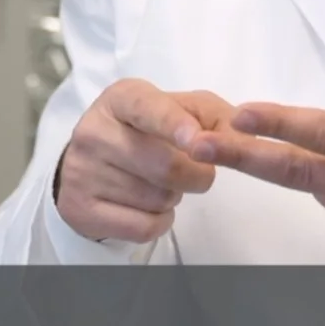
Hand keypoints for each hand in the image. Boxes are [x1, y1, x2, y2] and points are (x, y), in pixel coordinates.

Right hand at [54, 80, 234, 243]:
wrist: (90, 163)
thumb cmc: (146, 131)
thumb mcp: (179, 109)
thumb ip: (216, 117)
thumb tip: (243, 136)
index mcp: (121, 99)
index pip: (149, 109)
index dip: (176, 126)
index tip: (197, 142)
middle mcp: (94, 131)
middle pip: (165, 165)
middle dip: (196, 176)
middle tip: (193, 172)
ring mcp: (83, 171)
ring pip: (157, 199)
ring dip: (173, 197)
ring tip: (157, 182)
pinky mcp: (81, 209)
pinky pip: (143, 227)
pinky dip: (159, 221)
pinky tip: (146, 205)